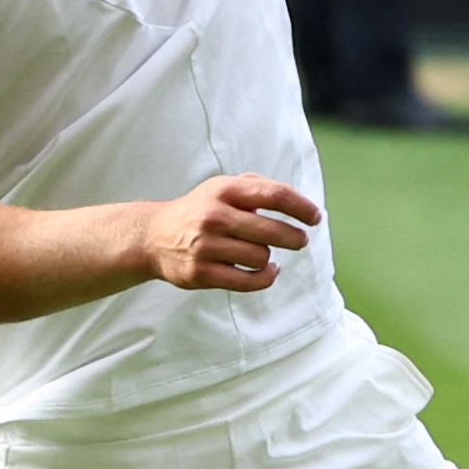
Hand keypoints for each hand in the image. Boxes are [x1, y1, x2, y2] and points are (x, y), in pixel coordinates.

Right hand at [133, 173, 319, 292]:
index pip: (274, 194)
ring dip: (269, 257)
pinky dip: (265, 278)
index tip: (315, 217)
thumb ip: (259, 187)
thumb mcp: (224, 187)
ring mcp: (205, 246)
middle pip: (272, 231)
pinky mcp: (200, 273)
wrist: (153, 236)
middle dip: (294, 237)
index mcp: (224, 190)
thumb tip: (298, 201)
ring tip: (263, 253)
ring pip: (261, 257)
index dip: (301, 207)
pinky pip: (248, 281)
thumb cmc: (201, 209)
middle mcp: (214, 216)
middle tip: (300, 240)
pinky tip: (269, 271)